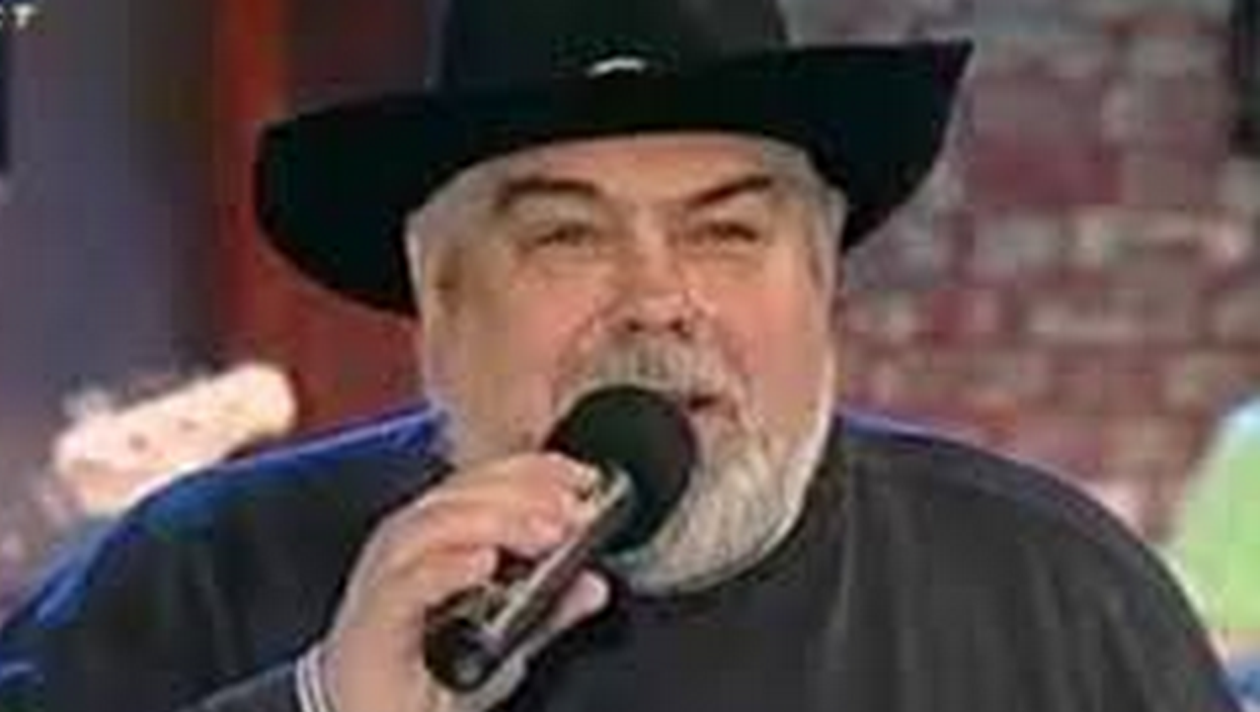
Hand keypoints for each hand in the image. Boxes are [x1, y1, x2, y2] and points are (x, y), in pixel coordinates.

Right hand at [318, 454, 611, 711]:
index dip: (537, 471)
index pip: (486, 482)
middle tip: (571, 512)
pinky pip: (407, 584)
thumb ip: (549, 611)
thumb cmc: (427, 673)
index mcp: (437, 535)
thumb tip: (595, 583)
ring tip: (544, 535)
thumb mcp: (506, 639)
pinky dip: (448, 568)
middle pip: (463, 494)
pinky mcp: (373, 618)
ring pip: (435, 524)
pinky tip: (485, 564)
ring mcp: (386, 577)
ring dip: (495, 522)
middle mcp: (408, 544)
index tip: (584, 479)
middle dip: (525, 494)